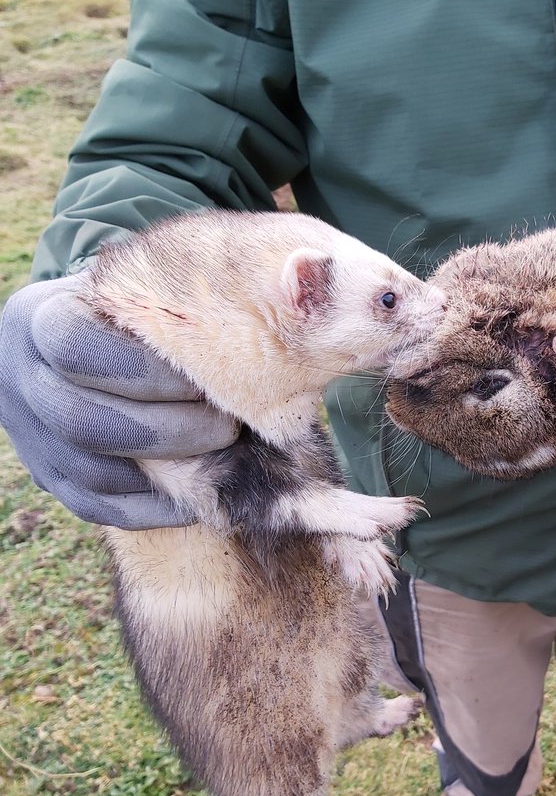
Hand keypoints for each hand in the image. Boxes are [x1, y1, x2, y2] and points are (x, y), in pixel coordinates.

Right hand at [0, 274, 238, 528]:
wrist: (73, 343)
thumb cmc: (127, 310)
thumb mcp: (141, 287)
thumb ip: (185, 295)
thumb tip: (290, 287)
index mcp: (39, 320)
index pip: (77, 349)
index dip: (148, 371)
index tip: (206, 379)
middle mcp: (23, 383)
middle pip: (87, 424)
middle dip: (170, 432)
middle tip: (229, 428)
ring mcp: (32, 438)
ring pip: (97, 472)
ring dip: (170, 472)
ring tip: (224, 455)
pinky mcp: (54, 480)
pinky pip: (105, 508)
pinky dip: (160, 506)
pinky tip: (204, 492)